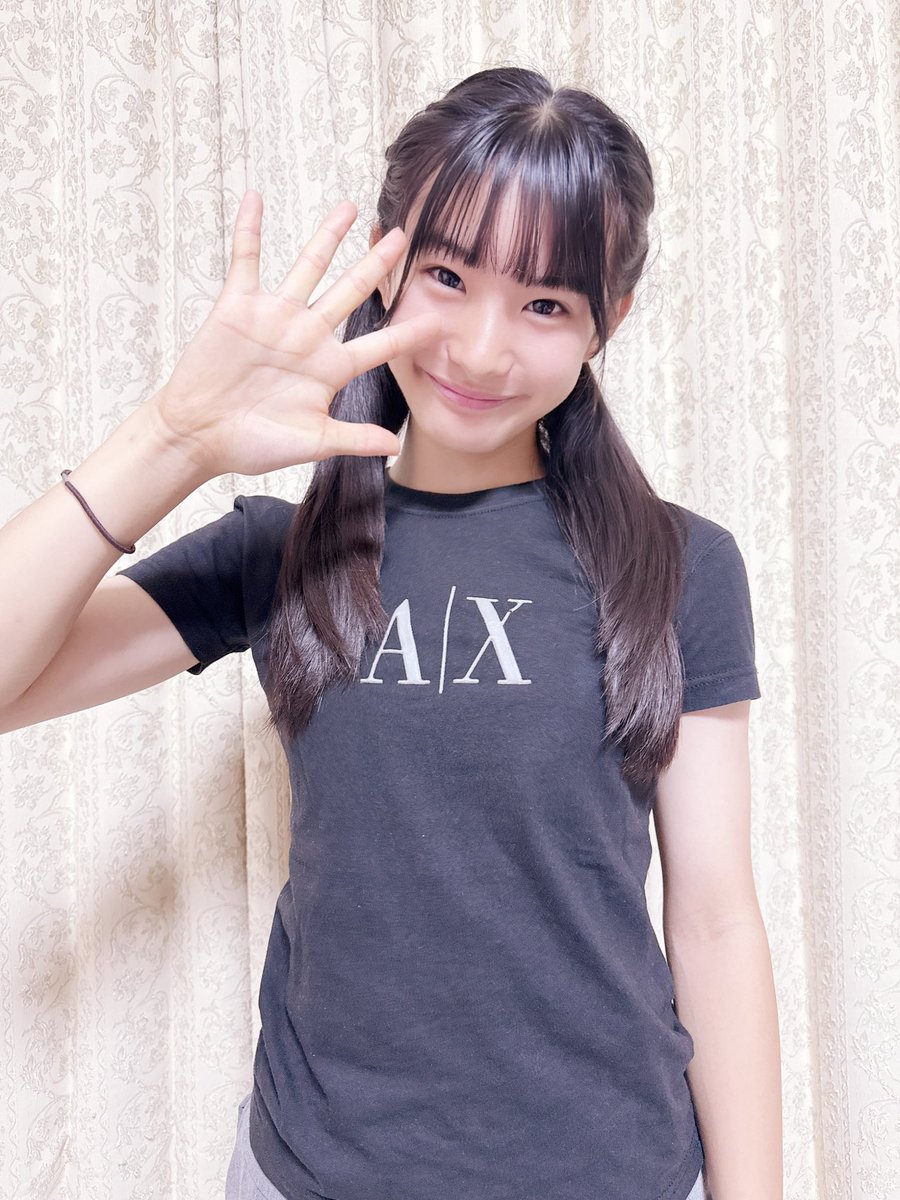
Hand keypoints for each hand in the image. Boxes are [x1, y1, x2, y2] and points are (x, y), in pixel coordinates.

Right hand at [150, 190, 437, 478]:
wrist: (199, 436)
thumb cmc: (253, 444)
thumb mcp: (312, 443)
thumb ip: (354, 439)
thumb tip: (395, 448)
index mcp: (330, 369)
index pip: (380, 346)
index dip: (408, 333)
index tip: (439, 319)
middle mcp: (308, 336)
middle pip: (351, 291)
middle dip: (377, 264)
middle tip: (403, 236)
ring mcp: (275, 318)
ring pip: (308, 267)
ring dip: (328, 236)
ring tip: (350, 207)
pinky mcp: (238, 307)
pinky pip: (246, 260)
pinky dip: (249, 229)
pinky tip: (255, 197)